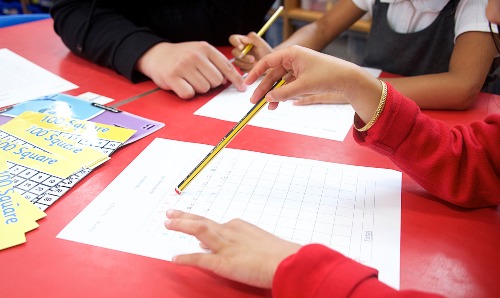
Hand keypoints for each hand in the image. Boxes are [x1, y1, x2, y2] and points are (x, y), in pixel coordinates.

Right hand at [136, 41, 244, 98]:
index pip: (227, 67)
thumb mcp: (200, 52)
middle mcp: (195, 56)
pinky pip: (189, 94)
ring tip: (189, 79)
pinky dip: (187, 93)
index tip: (242, 88)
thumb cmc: (182, 56)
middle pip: (217, 81)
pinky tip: (181, 84)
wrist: (156, 55)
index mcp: (205, 48)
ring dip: (198, 88)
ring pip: (204, 89)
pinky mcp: (172, 78)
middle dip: (211, 84)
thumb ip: (216, 63)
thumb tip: (231, 80)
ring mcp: (183, 66)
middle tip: (200, 78)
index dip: (236, 80)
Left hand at [165, 210, 300, 287]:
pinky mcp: (222, 262)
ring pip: (198, 231)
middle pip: (202, 222)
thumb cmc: (280, 254)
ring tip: (167, 222)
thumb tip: (235, 247)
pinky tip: (175, 258)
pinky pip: (199, 259)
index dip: (203, 225)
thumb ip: (246, 243)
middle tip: (170, 213)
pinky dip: (185, 258)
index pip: (217, 226)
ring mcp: (225, 246)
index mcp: (240, 227)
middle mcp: (230, 232)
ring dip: (181, 225)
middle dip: (185, 217)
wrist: (286, 261)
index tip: (194, 224)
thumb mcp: (262, 243)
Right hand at [229, 32, 272, 72]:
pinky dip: (248, 69)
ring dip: (247, 64)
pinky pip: (241, 69)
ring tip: (256, 63)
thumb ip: (253, 38)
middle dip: (243, 57)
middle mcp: (239, 50)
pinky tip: (255, 67)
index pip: (233, 39)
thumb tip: (244, 38)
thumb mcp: (261, 43)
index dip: (235, 42)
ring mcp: (239, 59)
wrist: (270, 62)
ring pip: (237, 62)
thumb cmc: (265, 50)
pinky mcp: (242, 67)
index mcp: (242, 41)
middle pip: (234, 52)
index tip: (241, 47)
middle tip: (253, 59)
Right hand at [244, 45, 381, 122]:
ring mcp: (298, 67)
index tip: (247, 84)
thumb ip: (283, 93)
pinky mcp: (303, 75)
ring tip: (268, 107)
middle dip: (264, 89)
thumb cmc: (327, 76)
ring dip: (274, 94)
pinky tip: (277, 104)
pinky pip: (288, 85)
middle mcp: (293, 58)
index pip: (267, 62)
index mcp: (291, 54)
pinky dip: (283, 94)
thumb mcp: (302, 86)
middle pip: (272, 74)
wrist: (347, 79)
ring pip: (280, 81)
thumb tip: (268, 99)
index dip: (255, 73)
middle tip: (254, 102)